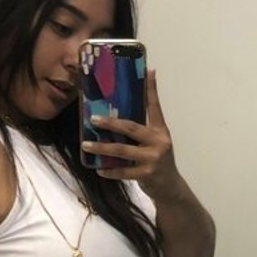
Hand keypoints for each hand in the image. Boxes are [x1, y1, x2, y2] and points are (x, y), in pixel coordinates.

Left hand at [83, 69, 180, 199]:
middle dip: (111, 123)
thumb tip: (117, 115)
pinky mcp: (147, 174)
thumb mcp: (154, 141)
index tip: (148, 70)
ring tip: (86, 145)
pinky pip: (124, 172)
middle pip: (131, 128)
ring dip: (102, 148)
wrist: (170, 187)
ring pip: (123, 151)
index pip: (155, 106)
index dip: (151, 89)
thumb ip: (141, 129)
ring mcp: (153, 159)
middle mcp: (158, 141)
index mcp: (160, 130)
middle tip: (93, 119)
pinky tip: (99, 169)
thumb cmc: (157, 160)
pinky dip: (110, 170)